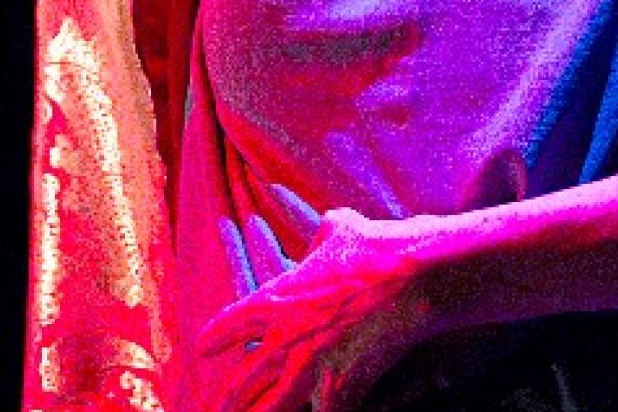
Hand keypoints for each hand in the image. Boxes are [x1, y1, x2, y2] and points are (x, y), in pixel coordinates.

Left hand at [193, 209, 436, 411]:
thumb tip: (329, 224)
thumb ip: (324, 232)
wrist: (415, 277)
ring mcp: (314, 368)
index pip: (230, 325)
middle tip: (212, 410)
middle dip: (225, 401)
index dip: (214, 338)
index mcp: (275, 299)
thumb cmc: (375, 247)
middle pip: (242, 382)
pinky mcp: (345, 387)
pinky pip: (324, 411)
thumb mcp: (340, 228)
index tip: (203, 347)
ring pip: (274, 406)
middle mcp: (286, 340)